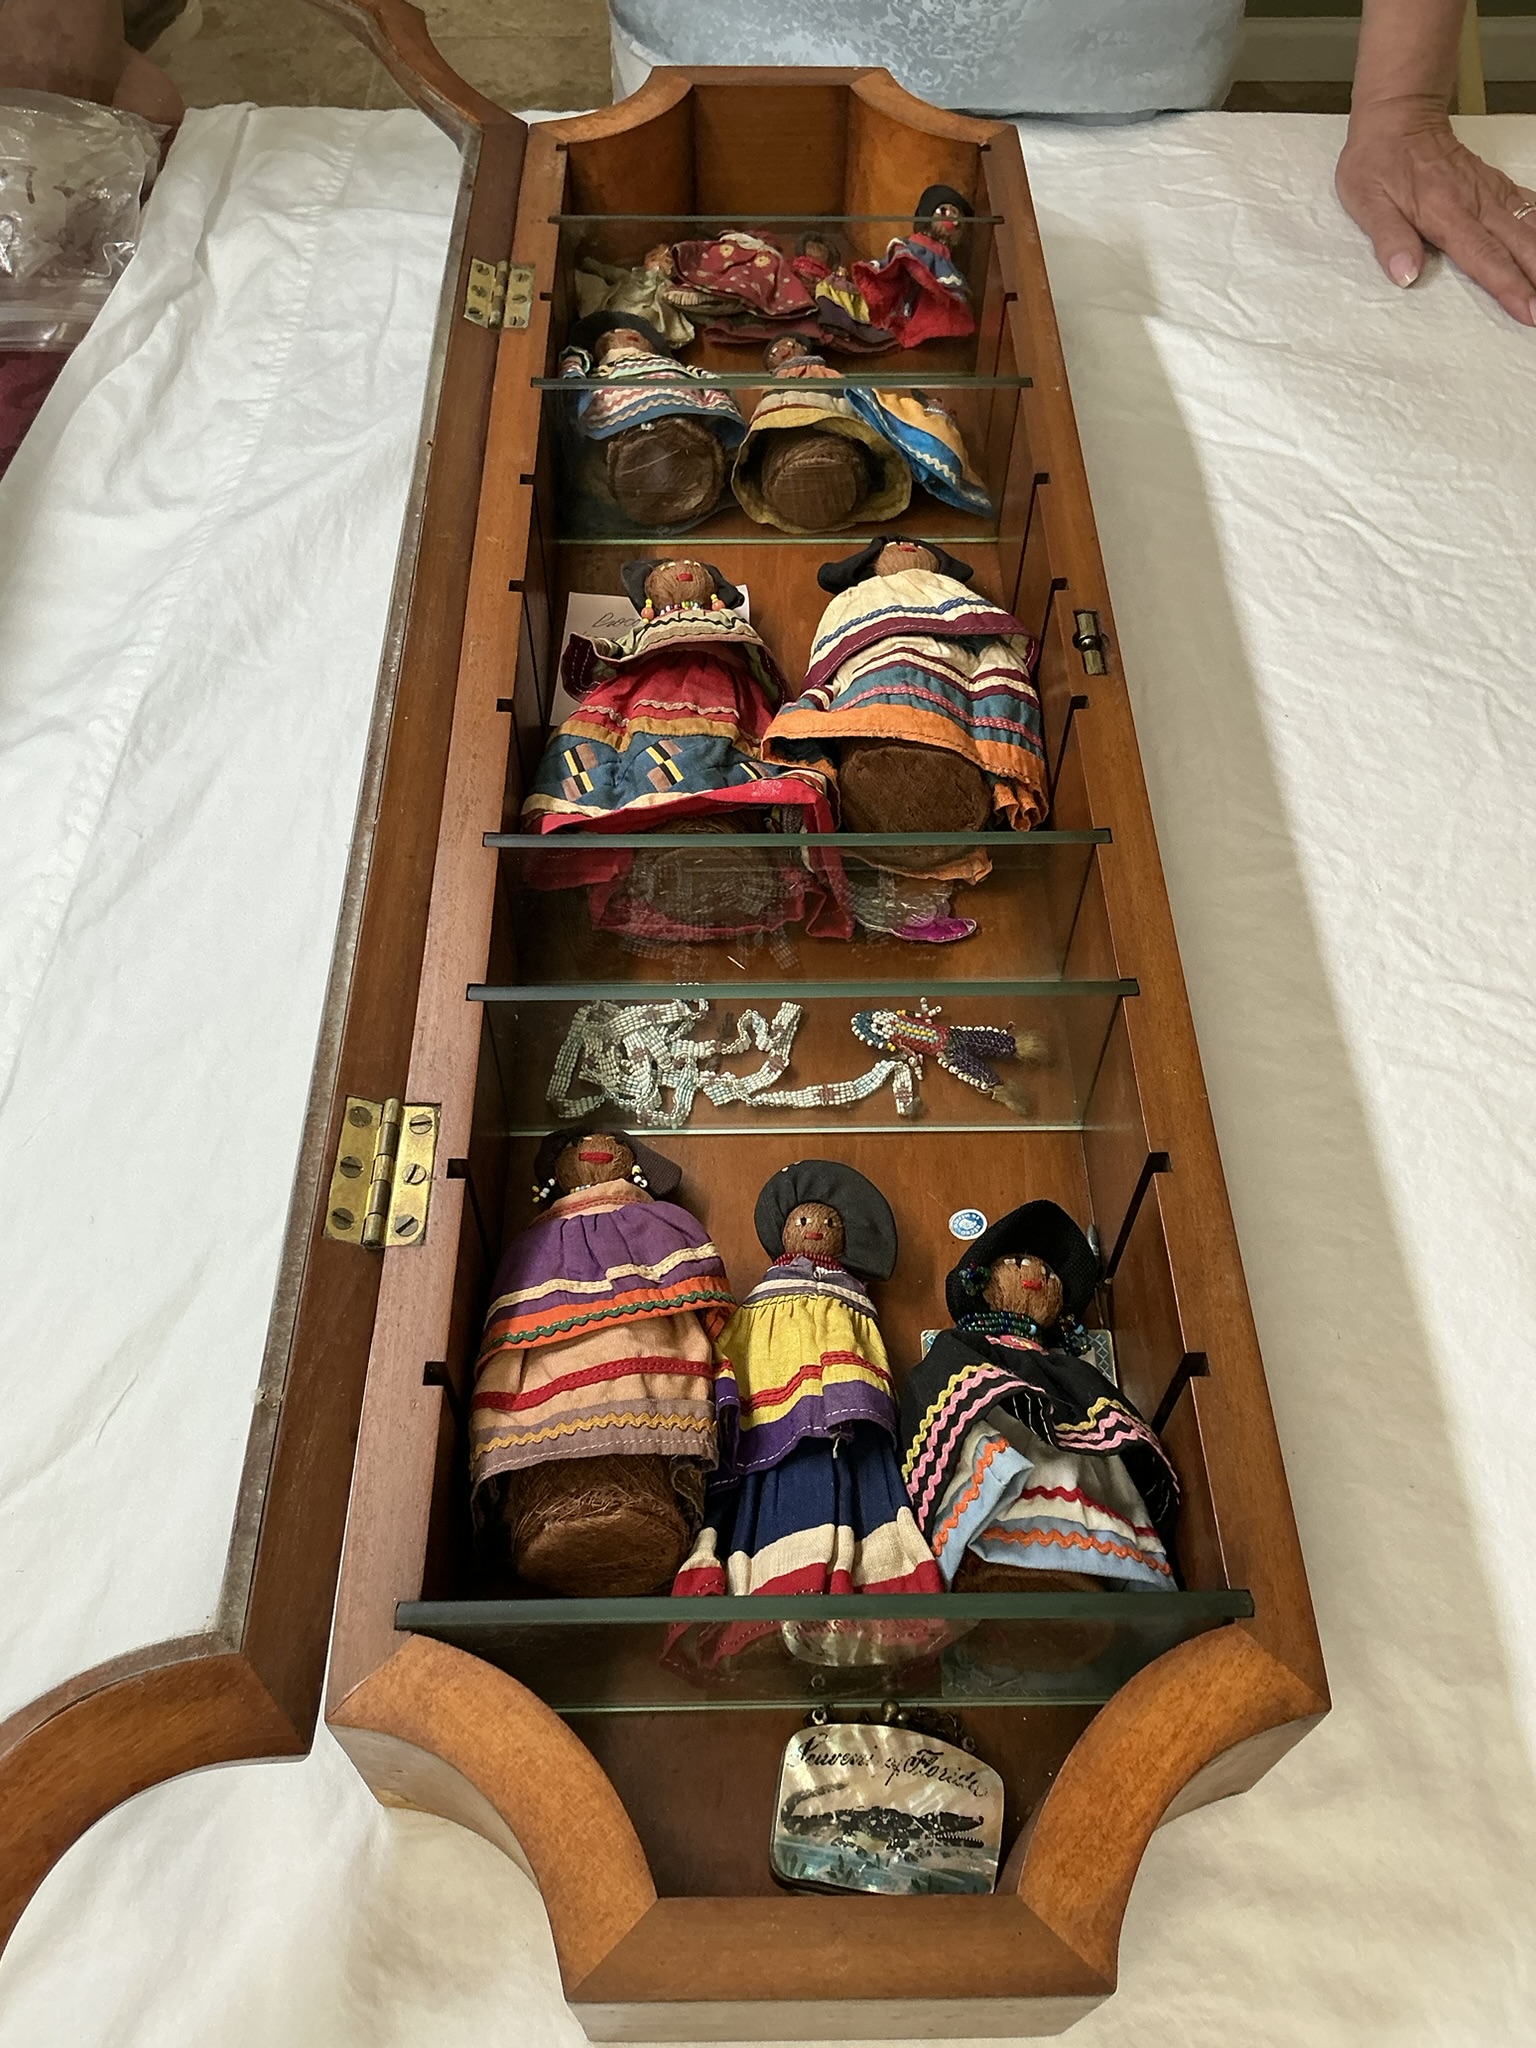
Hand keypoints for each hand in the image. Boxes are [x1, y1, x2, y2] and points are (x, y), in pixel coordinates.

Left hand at [1336, 97, 1535, 324]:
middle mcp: (1475, 203)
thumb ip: (1389, 239)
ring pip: (1529, 225)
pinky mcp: (1493, 183)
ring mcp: (1488, 191)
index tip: (1530, 310)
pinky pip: (1527, 204)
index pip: (1484, 257)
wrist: (1398, 114)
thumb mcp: (1367, 202)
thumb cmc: (1378, 160)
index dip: (1509, 286)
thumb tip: (1405, 274)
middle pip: (1517, 245)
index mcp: (1445, 214)